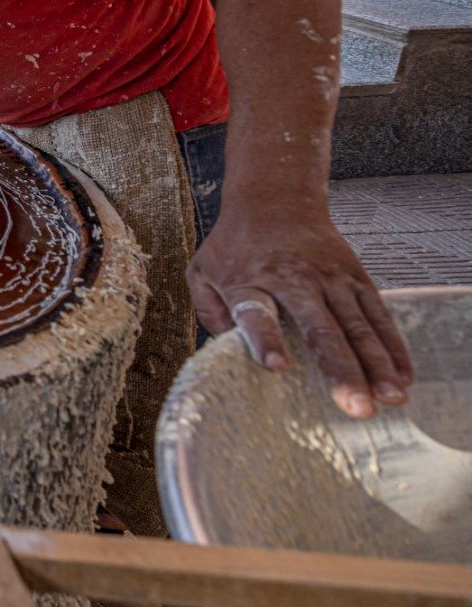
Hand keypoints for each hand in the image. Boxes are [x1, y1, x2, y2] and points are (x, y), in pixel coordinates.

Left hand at [187, 204, 412, 417]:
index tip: (277, 367)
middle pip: (320, 328)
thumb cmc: (235, 244)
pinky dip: (393, 347)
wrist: (275, 199)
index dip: (266, 340)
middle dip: (341, 369)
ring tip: (390, 398)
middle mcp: (293, 282)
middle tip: (356, 407)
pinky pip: (378, 316)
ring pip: (358, 326)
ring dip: (377, 365)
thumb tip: (227, 352)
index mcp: (250, 283)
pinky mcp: (356, 278)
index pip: (256, 314)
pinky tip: (403, 376)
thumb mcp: (203, 271)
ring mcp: (330, 279)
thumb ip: (209, 312)